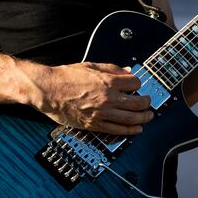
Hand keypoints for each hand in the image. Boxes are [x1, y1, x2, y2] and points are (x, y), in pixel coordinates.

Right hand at [29, 62, 153, 135]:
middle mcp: (108, 98)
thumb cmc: (66, 77)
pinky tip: (136, 129)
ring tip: (148, 116)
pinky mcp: (95, 125)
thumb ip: (112, 69)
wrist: (48, 90)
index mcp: (108, 81)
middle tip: (149, 102)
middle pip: (137, 103)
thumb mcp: (91, 66)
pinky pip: (118, 130)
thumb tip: (128, 71)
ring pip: (131, 119)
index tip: (137, 86)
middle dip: (146, 103)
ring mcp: (102, 113)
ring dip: (143, 118)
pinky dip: (130, 131)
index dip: (138, 84)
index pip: (135, 84)